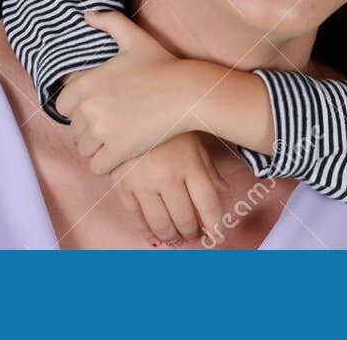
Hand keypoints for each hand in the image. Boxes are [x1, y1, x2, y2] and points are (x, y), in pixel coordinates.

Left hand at [58, 10, 221, 173]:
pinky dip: (105, 164)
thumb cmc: (162, 65)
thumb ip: (109, 22)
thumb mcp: (135, 38)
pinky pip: (97, 167)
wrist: (187, 92)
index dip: (77, 109)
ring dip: (96, 148)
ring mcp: (103, 131)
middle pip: (74, 130)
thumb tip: (86, 15)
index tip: (94, 109)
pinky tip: (119, 155)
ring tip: (113, 141)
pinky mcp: (119, 150)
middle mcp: (90, 108)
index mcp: (88, 82)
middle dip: (87, 130)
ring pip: (84, 150)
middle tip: (108, 126)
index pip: (62, 106)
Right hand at [112, 131, 229, 245]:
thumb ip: (208, 167)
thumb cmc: (167, 120)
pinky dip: (146, 230)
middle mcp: (167, 177)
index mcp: (189, 163)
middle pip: (184, 218)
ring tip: (177, 239)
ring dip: (171, 236)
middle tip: (195, 236)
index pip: (208, 204)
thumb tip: (224, 190)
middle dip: (193, 233)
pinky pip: (136, 217)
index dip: (215, 223)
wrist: (126, 106)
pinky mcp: (122, 186)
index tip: (217, 233)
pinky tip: (154, 234)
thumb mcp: (193, 138)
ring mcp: (142, 183)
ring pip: (160, 223)